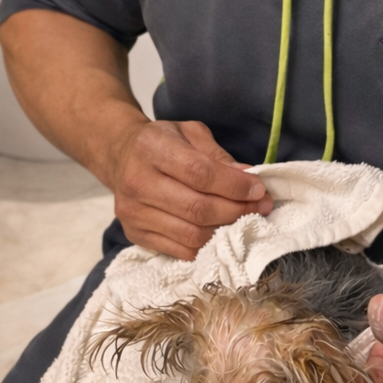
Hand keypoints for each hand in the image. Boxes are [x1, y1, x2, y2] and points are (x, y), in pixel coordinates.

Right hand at [102, 119, 271, 259]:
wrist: (119, 156)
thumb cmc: (163, 141)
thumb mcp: (191, 133)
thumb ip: (218, 155)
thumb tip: (248, 179)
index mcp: (153, 149)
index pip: (200, 173)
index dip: (234, 185)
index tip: (259, 189)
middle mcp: (138, 182)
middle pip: (197, 208)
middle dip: (238, 210)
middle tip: (262, 206)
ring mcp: (133, 213)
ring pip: (191, 234)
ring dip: (226, 230)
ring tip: (246, 219)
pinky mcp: (134, 234)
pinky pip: (178, 250)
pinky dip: (206, 246)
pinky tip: (222, 233)